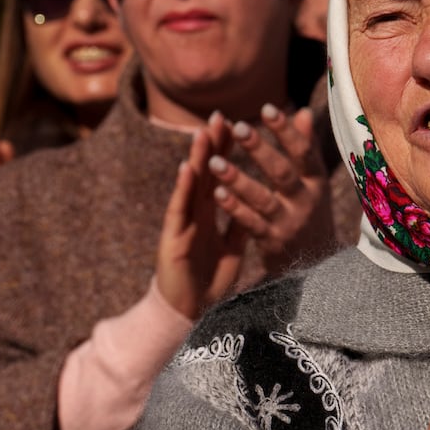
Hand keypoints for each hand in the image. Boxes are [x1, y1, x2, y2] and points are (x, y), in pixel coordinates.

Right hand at [155, 129, 247, 320]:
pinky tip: (188, 167)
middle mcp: (195, 214)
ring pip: (191, 185)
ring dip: (197, 157)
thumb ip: (240, 223)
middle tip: (219, 115)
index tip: (236, 125)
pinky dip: (184, 187)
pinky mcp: (174, 237)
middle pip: (205, 173)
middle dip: (212, 145)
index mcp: (209, 215)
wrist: (190, 313)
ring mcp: (183, 223)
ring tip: (203, 131)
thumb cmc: (208, 281)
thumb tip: (256, 202)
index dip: (226, 152)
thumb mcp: (232, 248)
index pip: (219, 177)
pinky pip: (180, 209)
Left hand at [205, 105, 334, 273]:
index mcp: (317, 182)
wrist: (318, 265)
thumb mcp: (314, 182)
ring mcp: (289, 223)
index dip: (287, 131)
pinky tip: (216, 193)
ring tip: (215, 162)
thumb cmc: (311, 212)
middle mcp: (306, 201)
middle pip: (282, 173)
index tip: (267, 108)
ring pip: (263, 199)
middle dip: (261, 150)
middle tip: (239, 127)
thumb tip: (302, 112)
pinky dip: (235, 209)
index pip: (304, 152)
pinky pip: (251, 223)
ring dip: (238, 180)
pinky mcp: (273, 243)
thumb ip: (306, 148)